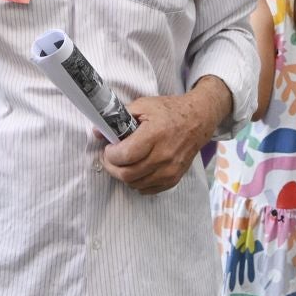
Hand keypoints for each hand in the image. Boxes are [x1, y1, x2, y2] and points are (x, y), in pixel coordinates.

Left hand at [104, 90, 222, 195]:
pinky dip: (137, 182)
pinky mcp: (174, 178)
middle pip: (127, 174)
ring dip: (124, 175)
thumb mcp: (144, 106)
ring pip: (135, 184)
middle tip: (110, 158)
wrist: (197, 120)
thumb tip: (98, 131)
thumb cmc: (169, 111)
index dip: (110, 155)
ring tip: (123, 163)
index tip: (108, 148)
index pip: (125, 156)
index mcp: (155, 135)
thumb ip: (119, 117)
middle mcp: (164, 156)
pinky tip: (136, 169)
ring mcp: (170, 170)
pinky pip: (147, 189)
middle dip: (112, 167)